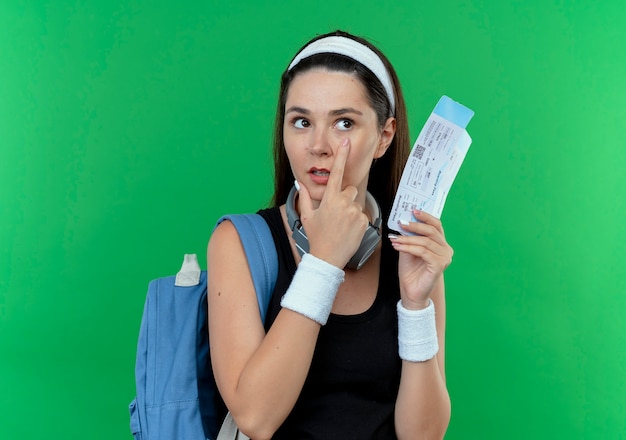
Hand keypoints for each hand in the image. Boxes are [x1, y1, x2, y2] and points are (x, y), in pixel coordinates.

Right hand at [297, 139, 369, 268]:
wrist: (328, 258)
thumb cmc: (317, 237)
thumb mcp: (307, 216)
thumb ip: (304, 197)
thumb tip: (300, 183)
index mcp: (329, 198)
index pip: (336, 172)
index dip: (341, 155)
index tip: (346, 142)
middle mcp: (344, 202)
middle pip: (350, 190)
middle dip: (345, 197)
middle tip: (336, 213)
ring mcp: (355, 212)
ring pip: (355, 203)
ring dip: (350, 210)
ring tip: (341, 225)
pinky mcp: (364, 221)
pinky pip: (361, 215)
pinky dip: (356, 221)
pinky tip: (348, 230)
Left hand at [390, 210, 452, 308]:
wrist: (411, 291)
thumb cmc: (411, 271)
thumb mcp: (408, 249)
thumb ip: (409, 236)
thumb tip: (404, 222)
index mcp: (440, 243)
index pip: (436, 225)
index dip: (426, 216)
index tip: (413, 211)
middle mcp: (445, 249)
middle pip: (432, 231)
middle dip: (415, 226)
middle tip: (402, 223)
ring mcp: (444, 257)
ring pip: (425, 241)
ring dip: (407, 238)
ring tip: (395, 238)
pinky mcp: (439, 265)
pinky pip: (423, 251)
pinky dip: (409, 247)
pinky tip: (398, 246)